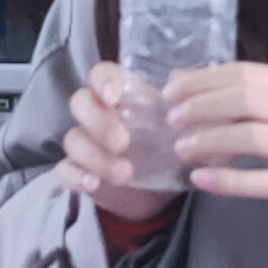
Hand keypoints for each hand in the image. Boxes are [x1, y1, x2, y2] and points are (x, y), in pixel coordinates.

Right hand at [60, 62, 181, 250]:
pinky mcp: (79, 173)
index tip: (116, 96)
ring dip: (95, 156)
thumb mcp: (190, 129)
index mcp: (123, 96)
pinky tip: (94, 184)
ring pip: (73, 139)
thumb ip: (196, 109)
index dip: (103, 81)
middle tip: (123, 141)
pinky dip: (75, 176)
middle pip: (80, 103)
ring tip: (124, 173)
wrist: (160, 194)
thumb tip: (204, 90)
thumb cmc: (171, 149)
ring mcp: (86, 144)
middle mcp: (98, 115)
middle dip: (99, 121)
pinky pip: (64, 170)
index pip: (101, 74)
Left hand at [166, 61, 267, 215]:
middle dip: (201, 107)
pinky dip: (226, 180)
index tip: (171, 90)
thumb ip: (244, 88)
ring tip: (181, 147)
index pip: (243, 74)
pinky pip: (260, 182)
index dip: (202, 80)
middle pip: (244, 101)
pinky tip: (200, 178)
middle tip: (172, 118)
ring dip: (210, 139)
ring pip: (250, 137)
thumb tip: (183, 78)